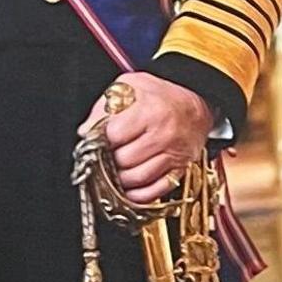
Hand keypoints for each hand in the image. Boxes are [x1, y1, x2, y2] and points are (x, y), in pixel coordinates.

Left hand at [85, 76, 216, 206]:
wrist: (195, 107)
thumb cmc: (162, 97)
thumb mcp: (131, 87)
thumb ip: (105, 106)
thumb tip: (87, 131)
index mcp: (151, 111)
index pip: (114, 135)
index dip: (103, 138)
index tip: (103, 137)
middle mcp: (165, 135)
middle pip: (124, 160)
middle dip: (111, 159)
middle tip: (109, 153)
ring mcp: (174, 155)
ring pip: (137, 178)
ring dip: (121, 178)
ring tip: (118, 168)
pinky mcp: (180, 171)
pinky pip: (156, 192)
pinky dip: (139, 194)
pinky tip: (130, 187)